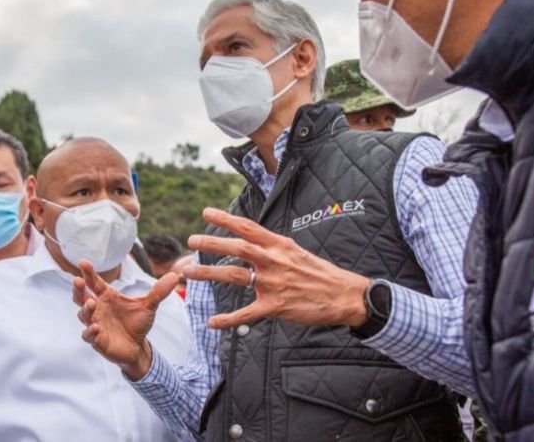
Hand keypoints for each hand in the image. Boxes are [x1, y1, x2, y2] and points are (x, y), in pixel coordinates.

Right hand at [72, 260, 177, 380]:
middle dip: (78, 289)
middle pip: (81, 297)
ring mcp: (95, 324)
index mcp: (107, 297)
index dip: (88, 273)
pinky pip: (89, 335)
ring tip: (91, 304)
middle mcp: (98, 309)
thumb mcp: (149, 306)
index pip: (94, 282)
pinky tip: (95, 328)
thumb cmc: (137, 323)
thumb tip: (175, 275)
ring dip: (85, 309)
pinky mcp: (97, 340)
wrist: (138, 346)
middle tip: (77, 281)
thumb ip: (159, 291)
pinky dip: (90, 332)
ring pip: (83, 316)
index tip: (83, 262)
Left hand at [185, 208, 369, 329]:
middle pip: (237, 248)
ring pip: (235, 276)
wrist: (345, 296)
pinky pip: (247, 314)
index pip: (248, 227)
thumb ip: (273, 247)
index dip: (226, 219)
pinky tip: (212, 322)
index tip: (206, 212)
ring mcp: (274, 284)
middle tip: (191, 240)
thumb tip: (252, 240)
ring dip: (209, 273)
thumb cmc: (320, 273)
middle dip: (211, 243)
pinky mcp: (276, 307)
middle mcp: (275, 261)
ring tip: (189, 272)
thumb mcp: (297, 252)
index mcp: (280, 245)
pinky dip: (228, 319)